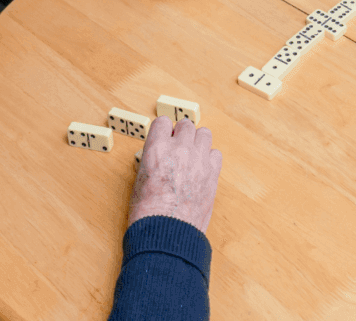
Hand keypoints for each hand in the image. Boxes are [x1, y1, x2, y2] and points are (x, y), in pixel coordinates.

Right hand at [128, 116, 222, 232]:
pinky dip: (209, 159)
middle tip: (178, 147)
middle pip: (186, 124)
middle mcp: (180, 149)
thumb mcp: (139, 181)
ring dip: (197, 142)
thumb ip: (152, 162)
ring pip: (204, 133)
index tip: (164, 138)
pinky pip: (216, 153)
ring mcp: (199, 159)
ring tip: (192, 156)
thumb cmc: (148, 213)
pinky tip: (202, 169)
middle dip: (181, 134)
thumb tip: (158, 157)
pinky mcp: (212, 172)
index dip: (163, 131)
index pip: (162, 122)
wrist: (167, 234)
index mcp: (157, 149)